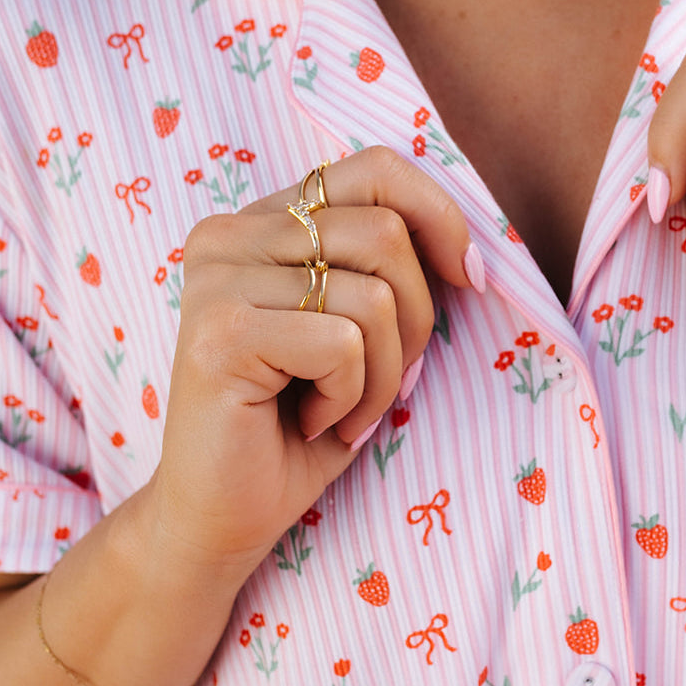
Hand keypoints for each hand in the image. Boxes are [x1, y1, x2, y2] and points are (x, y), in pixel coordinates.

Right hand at [147, 146, 477, 577]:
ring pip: (375, 296)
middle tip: (381, 385)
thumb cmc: (299, 429)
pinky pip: (344, 345)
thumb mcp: (358, 334)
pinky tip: (311, 423)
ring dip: (380, 376)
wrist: (223, 517)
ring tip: (338, 411)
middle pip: (386, 234)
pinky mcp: (220, 332)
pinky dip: (352, 399)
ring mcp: (217, 280)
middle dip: (414, 323)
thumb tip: (469, 253)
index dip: (440, 218)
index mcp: (259, 222)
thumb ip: (389, 273)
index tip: (468, 280)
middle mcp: (227, 235)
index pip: (375, 168)